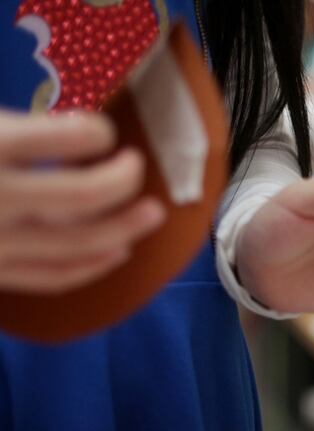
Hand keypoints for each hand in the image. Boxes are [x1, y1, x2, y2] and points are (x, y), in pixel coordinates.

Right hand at [0, 110, 161, 293]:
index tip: (103, 131)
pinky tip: (119, 251)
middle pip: (85, 195)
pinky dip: (92, 265)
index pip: (70, 136)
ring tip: (153, 213)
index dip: (98, 132)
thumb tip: (71, 127)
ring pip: (78, 243)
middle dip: (123, 179)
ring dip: (125, 228)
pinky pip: (52, 276)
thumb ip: (15, 126)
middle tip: (136, 164)